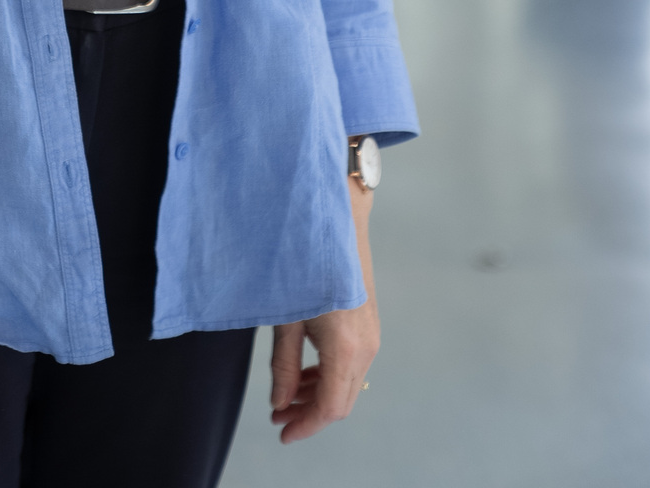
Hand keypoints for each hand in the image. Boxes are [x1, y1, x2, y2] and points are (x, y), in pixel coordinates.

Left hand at [268, 179, 377, 443]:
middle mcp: (366, 346)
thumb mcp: (287, 316)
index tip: (282, 431)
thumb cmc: (305, 261)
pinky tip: (305, 369)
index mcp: (346, 348)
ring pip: (347, 384)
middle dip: (309, 413)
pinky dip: (329, 374)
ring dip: (318, 394)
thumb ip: (285, 364)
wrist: (338, 219)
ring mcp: (371, 335)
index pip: (330, 407)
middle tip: (277, 414)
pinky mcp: (369, 323)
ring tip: (286, 393)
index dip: (305, 425)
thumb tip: (281, 401)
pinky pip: (352, 364)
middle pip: (341, 401)